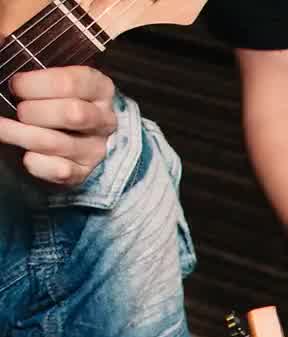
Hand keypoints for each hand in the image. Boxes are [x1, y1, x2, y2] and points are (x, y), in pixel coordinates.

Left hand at [0, 67, 117, 186]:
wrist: (75, 137)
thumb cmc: (54, 99)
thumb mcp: (49, 77)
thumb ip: (27, 61)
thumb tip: (0, 39)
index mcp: (99, 88)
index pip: (73, 82)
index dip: (37, 83)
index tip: (15, 84)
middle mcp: (104, 119)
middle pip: (72, 114)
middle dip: (32, 111)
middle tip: (17, 109)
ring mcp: (96, 148)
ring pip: (55, 143)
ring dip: (19, 134)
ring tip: (1, 127)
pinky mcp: (84, 172)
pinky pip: (57, 170)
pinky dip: (34, 162)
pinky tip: (25, 153)